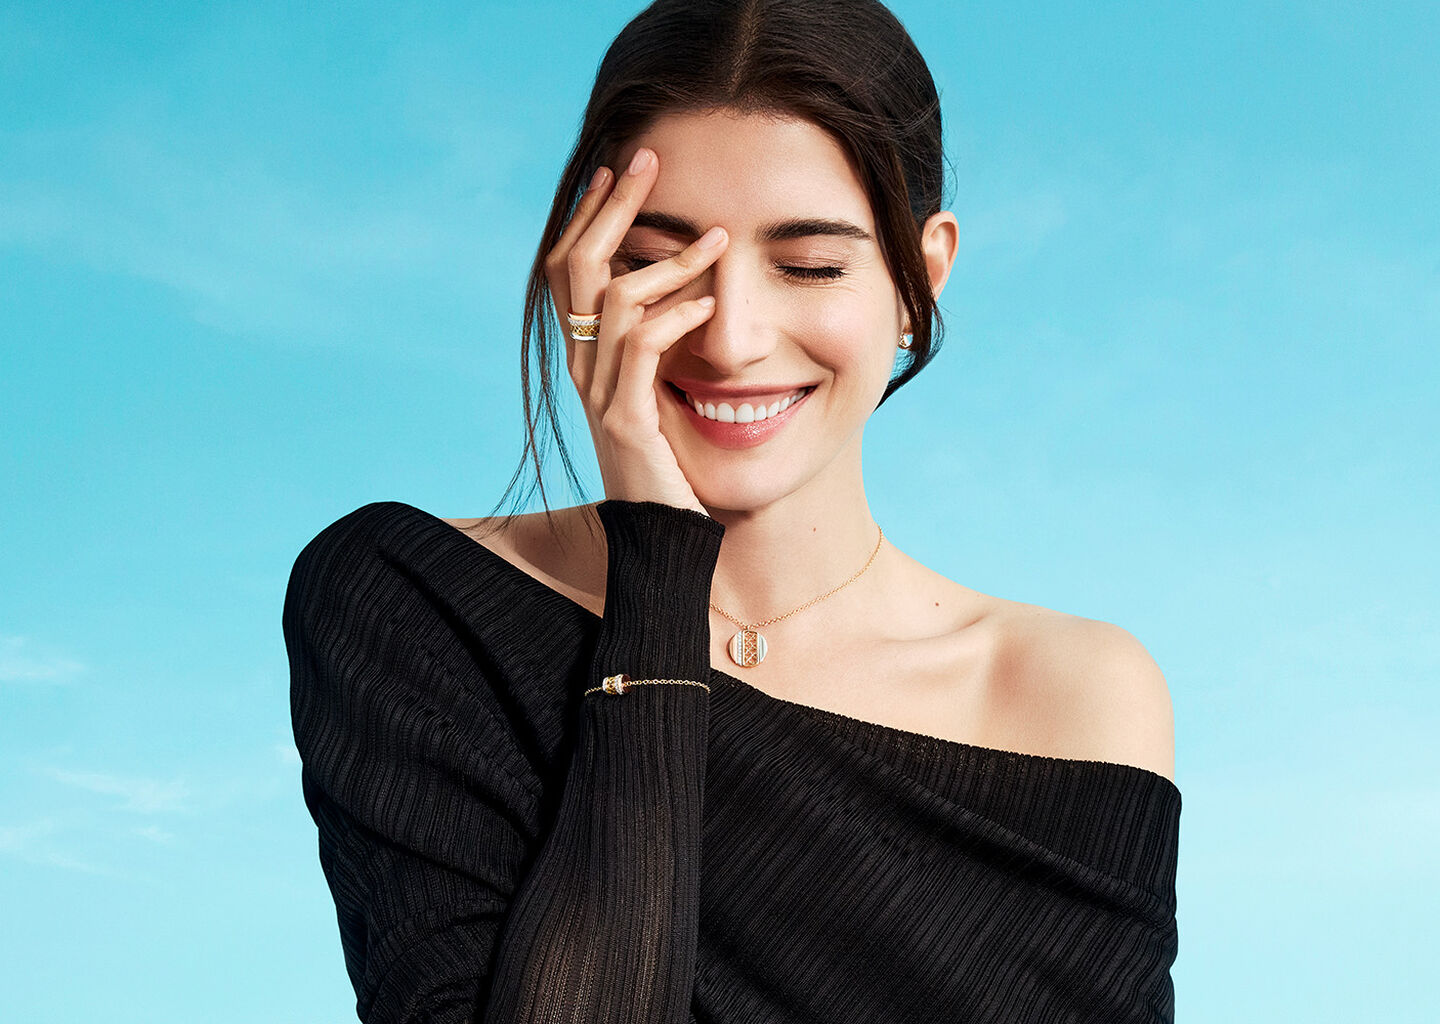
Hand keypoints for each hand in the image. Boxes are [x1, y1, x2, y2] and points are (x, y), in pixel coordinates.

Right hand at [544, 148, 728, 514]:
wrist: (664, 541)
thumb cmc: (675, 466)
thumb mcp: (664, 391)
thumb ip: (666, 342)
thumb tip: (692, 286)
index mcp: (588, 357)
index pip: (570, 268)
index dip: (587, 215)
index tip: (618, 169)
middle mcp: (582, 369)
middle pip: (576, 266)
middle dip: (612, 207)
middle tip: (648, 158)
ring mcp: (600, 394)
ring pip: (613, 299)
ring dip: (668, 260)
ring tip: (719, 239)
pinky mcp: (628, 423)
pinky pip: (643, 350)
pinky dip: (677, 317)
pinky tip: (711, 304)